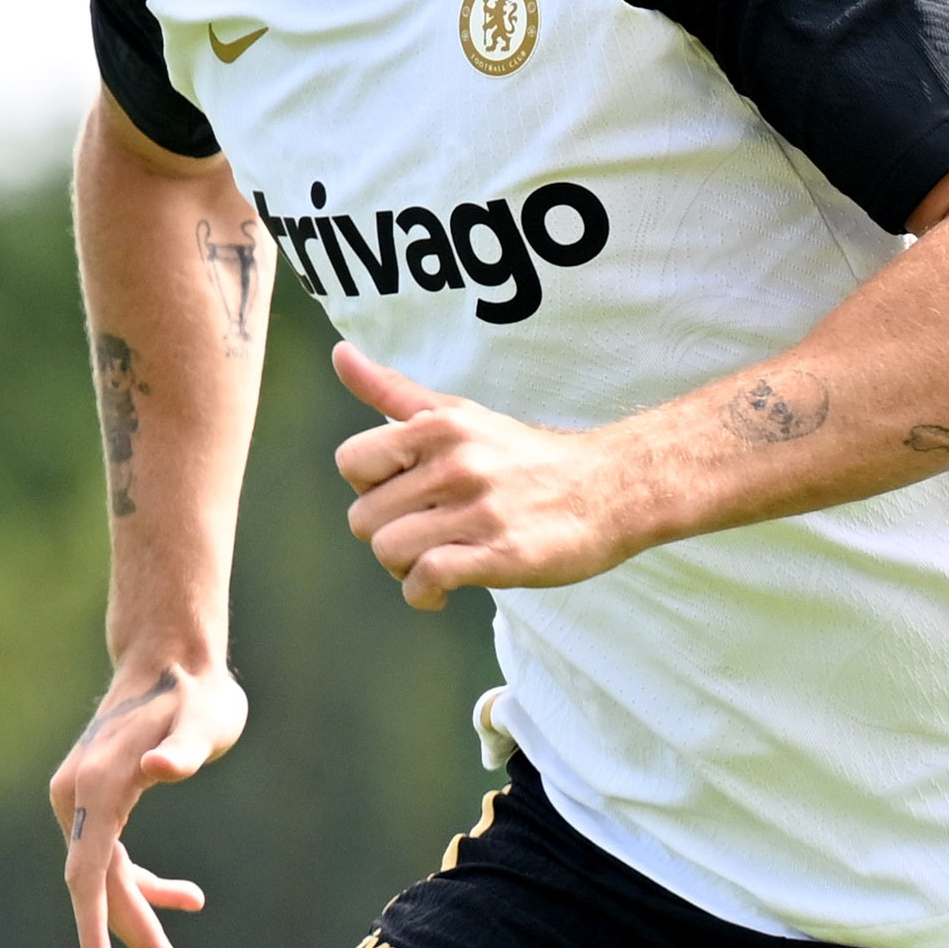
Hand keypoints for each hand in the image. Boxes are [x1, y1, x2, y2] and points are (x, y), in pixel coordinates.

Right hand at [46, 656, 246, 947]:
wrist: (170, 657)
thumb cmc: (197, 692)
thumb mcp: (205, 720)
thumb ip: (185, 749)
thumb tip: (160, 768)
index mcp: (96, 785)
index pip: (88, 870)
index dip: (94, 922)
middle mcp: (76, 794)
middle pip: (97, 882)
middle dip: (134, 933)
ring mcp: (81, 796)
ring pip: (105, 875)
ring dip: (141, 914)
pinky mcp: (97, 798)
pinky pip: (112, 856)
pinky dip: (146, 882)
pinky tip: (189, 897)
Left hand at [332, 345, 639, 608]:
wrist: (609, 490)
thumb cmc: (525, 458)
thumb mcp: (459, 415)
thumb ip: (393, 391)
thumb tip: (339, 354)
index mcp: (440, 426)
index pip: (352, 462)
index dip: (370, 486)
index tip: (405, 494)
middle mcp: (457, 462)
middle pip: (364, 518)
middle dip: (387, 535)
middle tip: (425, 536)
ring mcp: (479, 510)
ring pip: (389, 551)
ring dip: (404, 569)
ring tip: (435, 562)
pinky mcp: (501, 555)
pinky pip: (427, 579)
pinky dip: (424, 594)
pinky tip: (443, 592)